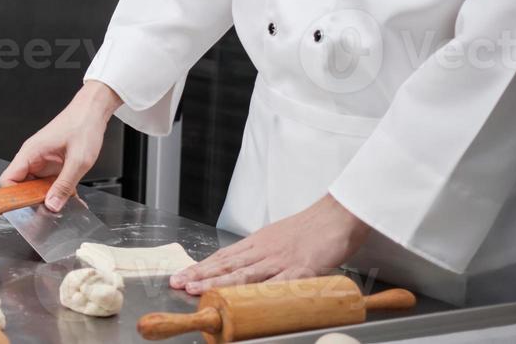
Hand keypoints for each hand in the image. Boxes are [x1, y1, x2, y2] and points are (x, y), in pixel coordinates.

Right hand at [0, 81, 121, 211]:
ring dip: (47, 198)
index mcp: (31, 152)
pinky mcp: (53, 165)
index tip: (23, 210)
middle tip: (48, 212)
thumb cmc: (83, 125)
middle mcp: (33, 158)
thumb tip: (52, 205)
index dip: (12, 197)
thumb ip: (64, 185)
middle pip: (21, 187)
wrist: (93, 111)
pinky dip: (58, 193)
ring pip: (36, 188)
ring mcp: (43, 162)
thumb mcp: (78, 160)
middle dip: (32, 201)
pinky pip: (50, 184)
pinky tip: (71, 199)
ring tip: (62, 206)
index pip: (8, 180)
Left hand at [171, 195, 371, 294]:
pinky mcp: (302, 269)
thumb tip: (246, 269)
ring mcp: (281, 260)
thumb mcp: (279, 237)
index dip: (201, 267)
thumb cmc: (311, 228)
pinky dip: (261, 293)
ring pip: (244, 273)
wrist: (337, 215)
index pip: (223, 256)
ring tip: (198, 290)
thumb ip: (263, 253)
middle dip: (200, 275)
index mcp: (258, 242)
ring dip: (218, 283)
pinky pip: (279, 284)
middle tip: (178, 283)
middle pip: (227, 264)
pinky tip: (246, 301)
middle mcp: (264, 249)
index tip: (183, 276)